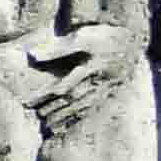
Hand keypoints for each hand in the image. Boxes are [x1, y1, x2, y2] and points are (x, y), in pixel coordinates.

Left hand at [30, 21, 135, 135]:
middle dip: (52, 108)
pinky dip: (80, 116)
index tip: (27, 102)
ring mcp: (107, 87)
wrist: (133, 39)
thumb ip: (58, 48)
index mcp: (91, 67)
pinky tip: (70, 122)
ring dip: (64, 115)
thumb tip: (31, 54)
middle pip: (72, 98)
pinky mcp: (111, 91)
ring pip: (83, 105)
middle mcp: (99, 80)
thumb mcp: (82, 37)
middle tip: (35, 115)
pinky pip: (94, 107)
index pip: (62, 86)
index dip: (44, 95)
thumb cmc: (105, 35)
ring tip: (48, 124)